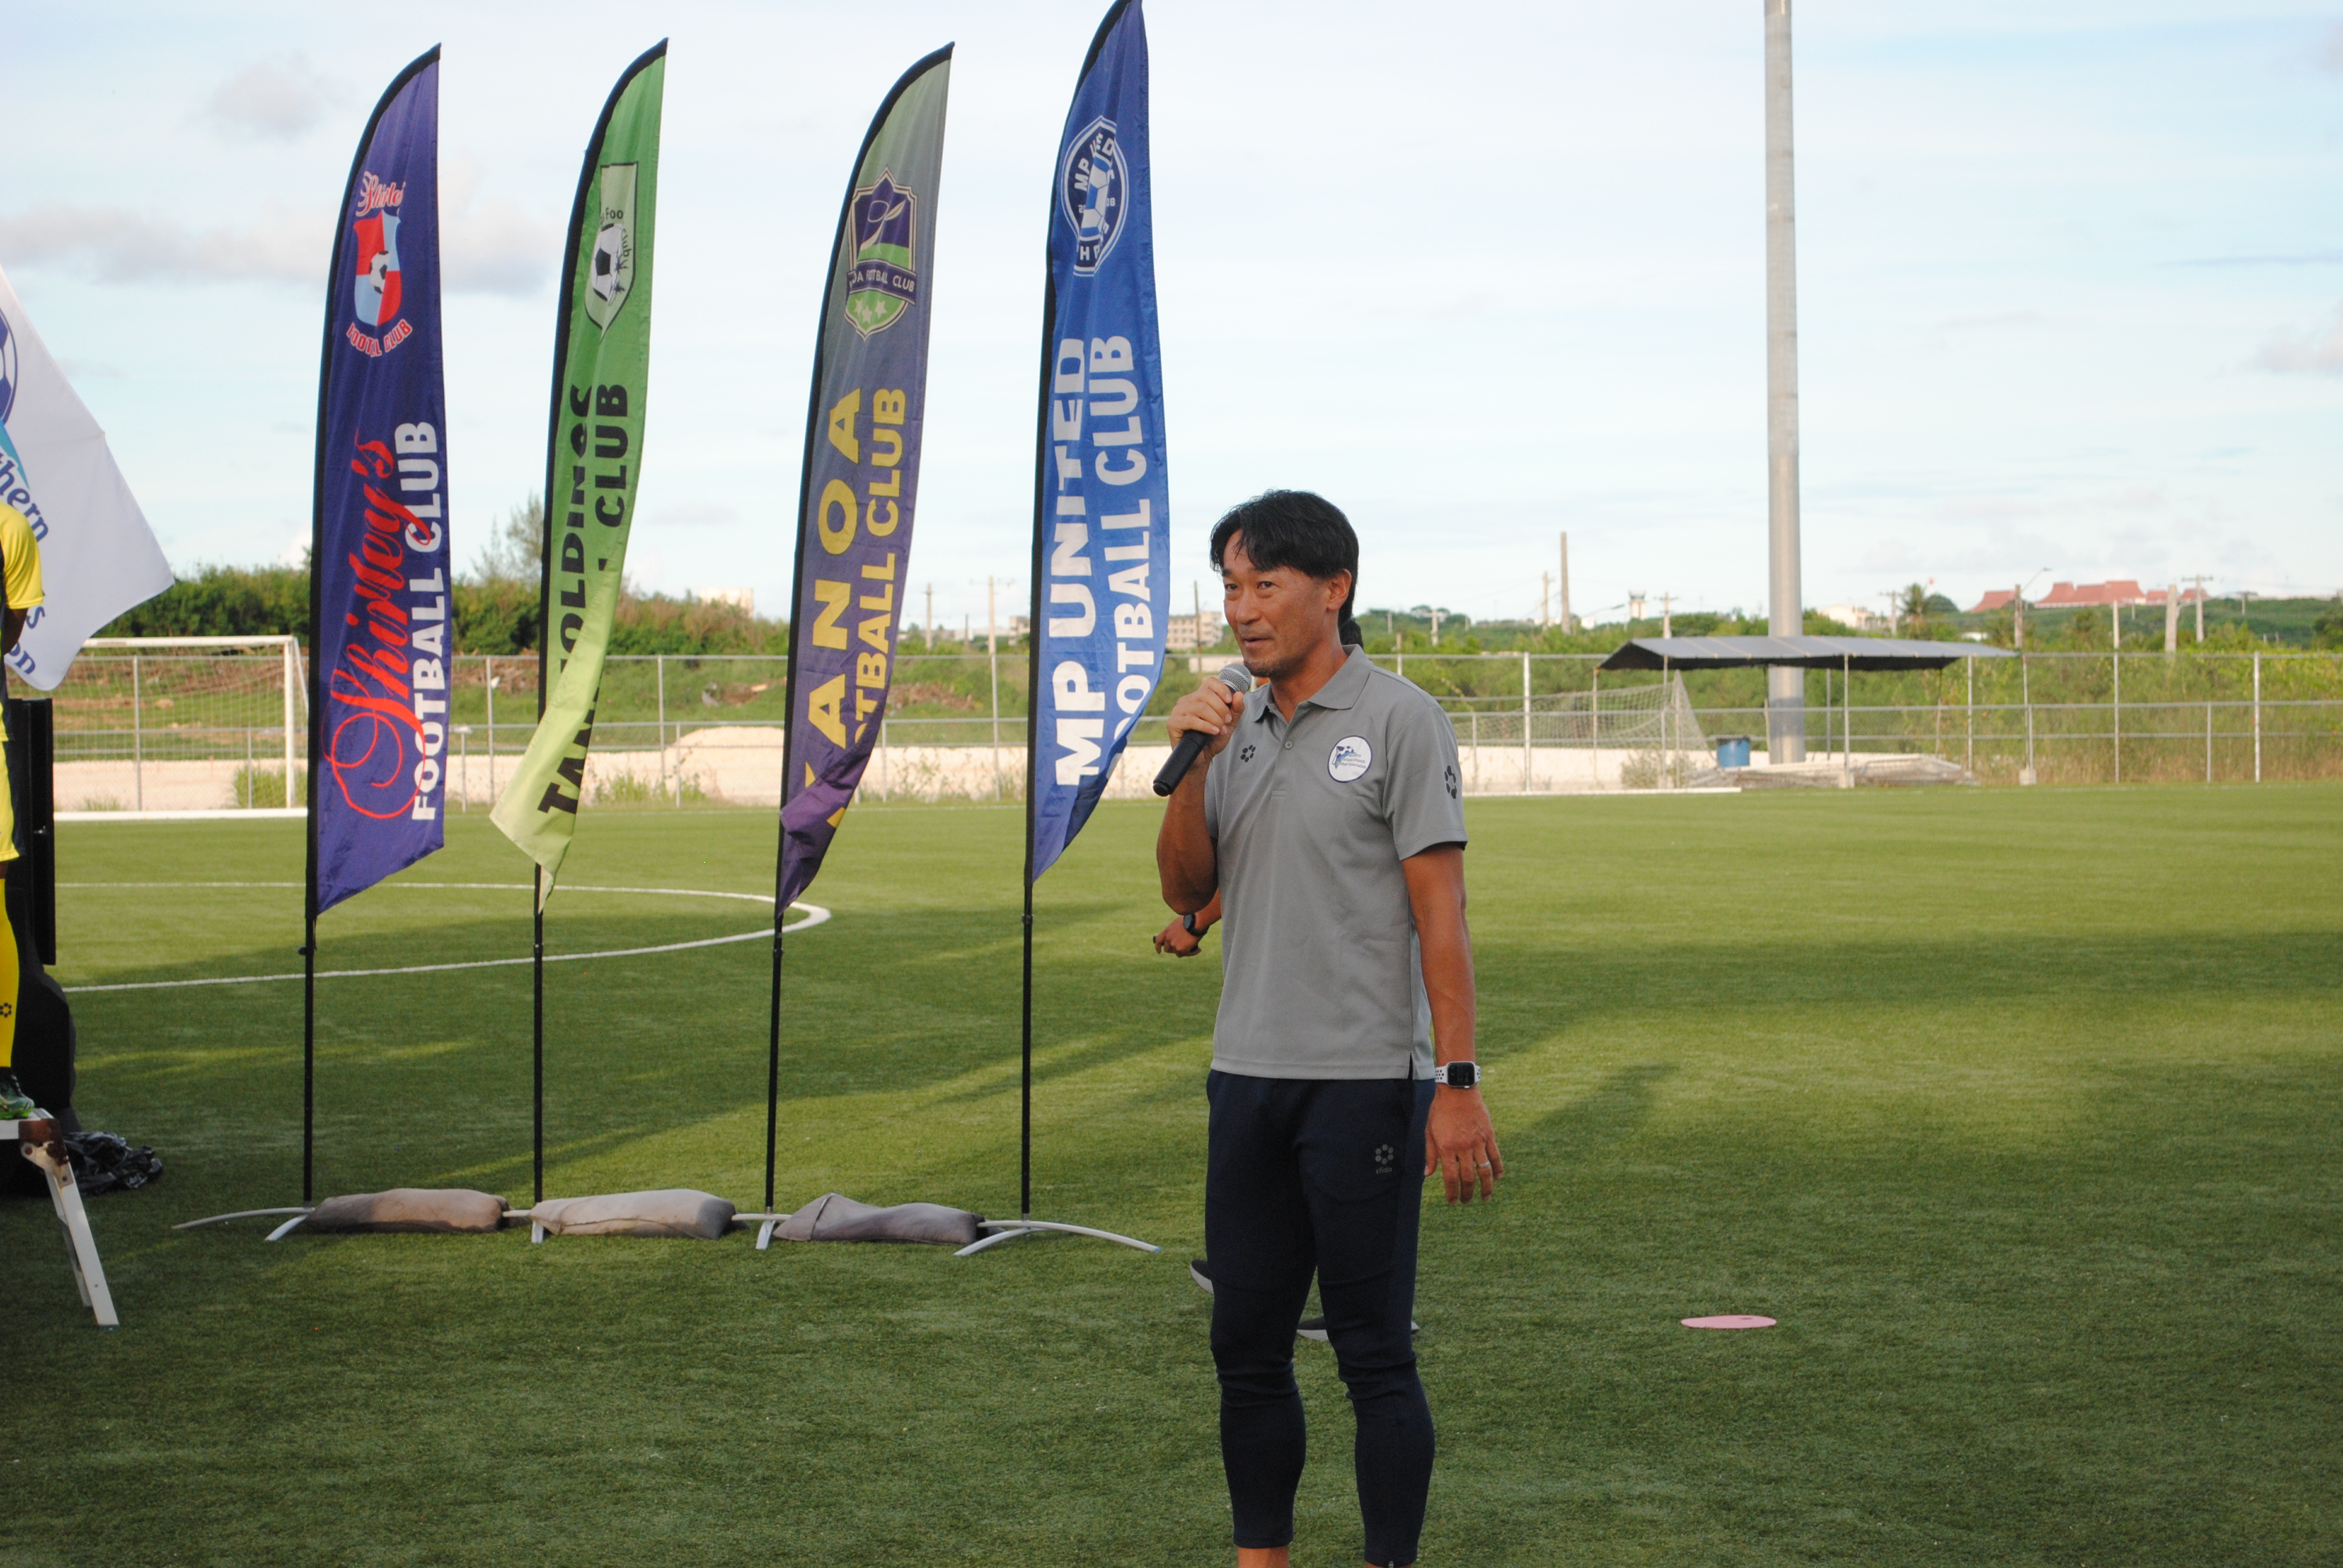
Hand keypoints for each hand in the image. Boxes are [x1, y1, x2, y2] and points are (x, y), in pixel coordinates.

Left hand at [1153, 917, 1204, 956]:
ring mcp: (1174, 945)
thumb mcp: (1178, 924)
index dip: (1157, 947)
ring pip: (1178, 953)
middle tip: (1181, 948)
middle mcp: (1169, 939)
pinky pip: (1187, 954)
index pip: (1158, 941)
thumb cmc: (1190, 920)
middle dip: (1174, 950)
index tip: (1159, 952)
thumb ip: (1174, 932)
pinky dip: (1193, 952)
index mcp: (1167, 931)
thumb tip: (1176, 939)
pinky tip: (1199, 949)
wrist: (1197, 922)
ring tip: (1193, 946)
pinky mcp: (1182, 949)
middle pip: (1167, 950)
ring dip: (1185, 951)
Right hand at [1165, 676, 1243, 760]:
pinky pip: (1192, 720)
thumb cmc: (1213, 740)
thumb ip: (1236, 709)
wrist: (1202, 759)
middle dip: (1221, 709)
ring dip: (1215, 719)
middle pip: (1206, 695)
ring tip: (1221, 730)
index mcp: (1199, 697)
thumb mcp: (1229, 724)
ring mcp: (1178, 711)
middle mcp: (1187, 701)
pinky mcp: (1173, 723)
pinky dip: (1206, 726)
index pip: (1210, 682)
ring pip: (1200, 707)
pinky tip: (1214, 731)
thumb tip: (1239, 693)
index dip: (1222, 689)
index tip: (1230, 701)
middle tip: (1227, 721)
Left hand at [1425, 1085, 1501, 1203]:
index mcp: (1446, 1147)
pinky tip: (1497, 1177)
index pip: (1450, 1177)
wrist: (1457, 1089)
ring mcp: (1478, 1141)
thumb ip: (1430, 1154)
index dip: (1452, 1192)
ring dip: (1486, 1188)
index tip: (1452, 1201)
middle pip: (1468, 1178)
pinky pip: (1496, 1156)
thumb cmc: (1440, 1109)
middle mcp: (1463, 1147)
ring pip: (1485, 1170)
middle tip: (1466, 1202)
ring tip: (1486, 1198)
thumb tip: (1428, 1174)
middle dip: (1467, 1194)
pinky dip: (1498, 1169)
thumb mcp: (1429, 1130)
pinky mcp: (1489, 1135)